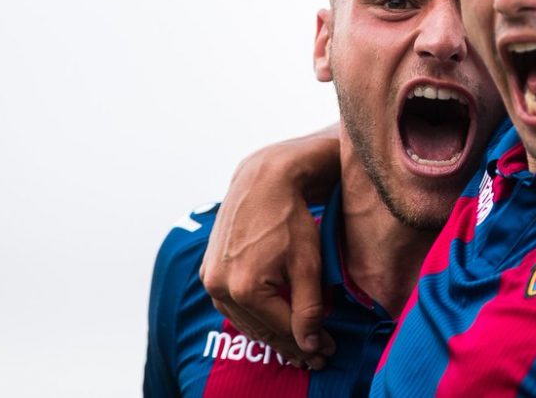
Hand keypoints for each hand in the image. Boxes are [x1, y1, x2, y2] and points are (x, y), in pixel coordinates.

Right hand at [199, 130, 339, 368]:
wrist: (264, 181)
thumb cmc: (289, 218)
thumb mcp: (308, 265)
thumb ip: (309, 308)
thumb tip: (311, 343)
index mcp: (244, 288)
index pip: (282, 329)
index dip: (308, 344)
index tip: (327, 353)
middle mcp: (219, 287)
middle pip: (261, 330)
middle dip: (291, 344)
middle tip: (316, 355)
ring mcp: (210, 279)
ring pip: (245, 320)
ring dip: (271, 333)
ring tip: (298, 343)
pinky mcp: (208, 270)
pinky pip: (232, 305)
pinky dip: (254, 315)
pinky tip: (272, 320)